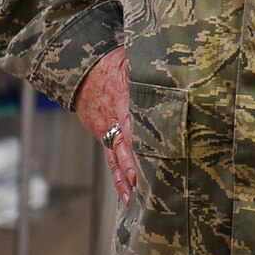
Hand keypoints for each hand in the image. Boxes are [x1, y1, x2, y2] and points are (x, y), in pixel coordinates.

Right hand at [74, 45, 136, 199]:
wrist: (82, 71)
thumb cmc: (111, 63)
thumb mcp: (128, 59)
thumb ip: (148, 67)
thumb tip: (173, 66)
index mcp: (120, 96)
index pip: (130, 118)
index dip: (138, 136)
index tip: (150, 150)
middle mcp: (113, 117)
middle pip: (124, 142)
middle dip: (131, 163)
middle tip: (141, 180)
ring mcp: (107, 129)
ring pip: (116, 156)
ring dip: (125, 176)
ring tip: (134, 196)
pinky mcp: (105, 137)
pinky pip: (111, 159)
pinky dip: (118, 177)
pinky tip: (126, 193)